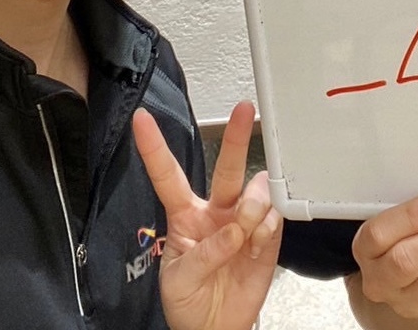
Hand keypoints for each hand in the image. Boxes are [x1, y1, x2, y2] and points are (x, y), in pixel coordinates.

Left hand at [133, 100, 281, 329]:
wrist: (216, 328)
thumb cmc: (188, 300)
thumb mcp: (179, 279)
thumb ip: (204, 254)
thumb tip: (234, 232)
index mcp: (184, 215)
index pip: (168, 176)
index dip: (154, 148)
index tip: (142, 120)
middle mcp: (216, 211)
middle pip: (226, 168)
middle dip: (235, 137)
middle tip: (243, 110)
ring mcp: (243, 222)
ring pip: (255, 192)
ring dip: (253, 207)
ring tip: (247, 231)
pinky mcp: (267, 238)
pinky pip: (275, 219)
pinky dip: (268, 230)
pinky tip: (257, 245)